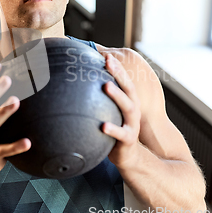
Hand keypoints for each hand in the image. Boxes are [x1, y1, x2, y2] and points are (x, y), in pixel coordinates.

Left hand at [102, 53, 141, 168]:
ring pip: (128, 107)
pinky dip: (112, 129)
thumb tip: (78, 87)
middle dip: (119, 73)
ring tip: (106, 86)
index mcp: (129, 102)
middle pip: (128, 88)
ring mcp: (132, 124)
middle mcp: (133, 110)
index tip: (107, 55)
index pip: (124, 81)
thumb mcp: (110, 114)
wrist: (129, 157)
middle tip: (108, 61)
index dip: (117, 68)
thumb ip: (100, 101)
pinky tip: (102, 126)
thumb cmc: (115, 131)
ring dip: (117, 95)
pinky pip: (121, 134)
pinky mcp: (129, 140)